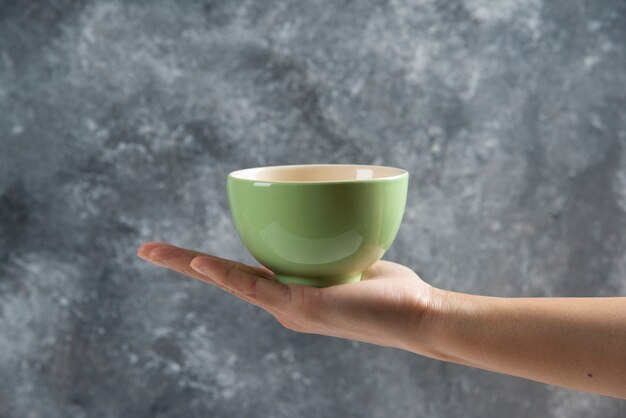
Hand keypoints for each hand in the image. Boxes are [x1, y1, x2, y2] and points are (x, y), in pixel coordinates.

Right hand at [137, 242, 434, 351]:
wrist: (418, 316)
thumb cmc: (391, 292)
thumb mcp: (352, 261)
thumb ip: (330, 246)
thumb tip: (327, 215)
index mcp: (290, 293)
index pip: (242, 274)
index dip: (211, 263)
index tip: (189, 251)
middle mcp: (282, 305)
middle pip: (224, 278)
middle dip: (184, 264)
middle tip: (146, 249)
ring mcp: (287, 310)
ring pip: (229, 282)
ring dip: (191, 266)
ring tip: (155, 252)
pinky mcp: (300, 310)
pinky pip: (254, 287)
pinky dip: (223, 274)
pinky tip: (198, 262)